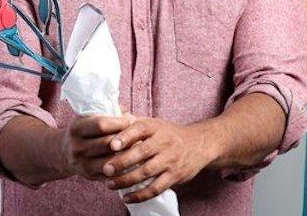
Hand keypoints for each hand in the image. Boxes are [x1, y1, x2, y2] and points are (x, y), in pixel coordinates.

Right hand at [54, 114, 136, 180]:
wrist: (65, 153)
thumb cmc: (85, 131)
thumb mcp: (90, 118)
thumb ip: (108, 114)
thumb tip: (131, 118)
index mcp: (77, 129)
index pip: (101, 125)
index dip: (120, 122)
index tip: (133, 120)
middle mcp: (77, 147)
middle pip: (107, 144)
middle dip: (126, 139)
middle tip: (139, 135)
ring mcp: (82, 164)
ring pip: (111, 161)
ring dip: (127, 155)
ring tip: (139, 148)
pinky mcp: (90, 176)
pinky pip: (111, 174)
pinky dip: (124, 169)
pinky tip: (133, 162)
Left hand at [102, 118, 216, 202]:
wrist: (200, 144)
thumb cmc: (170, 134)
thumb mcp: (155, 123)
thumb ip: (133, 120)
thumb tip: (113, 110)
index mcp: (156, 127)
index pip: (139, 129)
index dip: (125, 136)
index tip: (111, 145)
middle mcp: (164, 142)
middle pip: (141, 152)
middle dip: (122, 162)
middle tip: (106, 169)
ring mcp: (170, 160)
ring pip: (146, 172)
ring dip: (126, 180)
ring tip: (110, 184)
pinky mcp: (175, 176)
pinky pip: (156, 188)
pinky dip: (140, 195)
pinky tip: (127, 197)